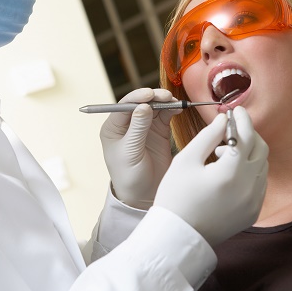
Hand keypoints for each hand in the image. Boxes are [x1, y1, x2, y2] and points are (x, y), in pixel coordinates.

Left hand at [100, 88, 181, 208]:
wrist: (142, 195)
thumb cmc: (129, 177)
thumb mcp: (130, 153)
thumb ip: (137, 129)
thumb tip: (143, 106)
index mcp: (113, 128)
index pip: (124, 106)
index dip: (137, 98)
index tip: (150, 95)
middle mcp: (127, 124)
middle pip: (140, 103)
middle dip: (153, 98)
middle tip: (166, 97)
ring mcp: (144, 126)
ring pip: (154, 107)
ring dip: (164, 102)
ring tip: (175, 102)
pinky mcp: (158, 131)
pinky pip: (165, 115)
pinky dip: (172, 110)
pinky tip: (178, 108)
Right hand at [154, 107, 268, 245]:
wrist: (177, 237)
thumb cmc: (176, 196)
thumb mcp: (186, 160)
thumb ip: (208, 136)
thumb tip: (224, 119)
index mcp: (232, 172)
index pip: (246, 135)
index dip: (242, 119)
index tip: (235, 109)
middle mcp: (249, 187)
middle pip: (260, 148)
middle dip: (248, 133)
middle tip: (231, 127)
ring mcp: (254, 201)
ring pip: (262, 166)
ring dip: (248, 152)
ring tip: (224, 153)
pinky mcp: (252, 212)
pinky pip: (259, 183)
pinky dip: (250, 171)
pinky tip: (229, 172)